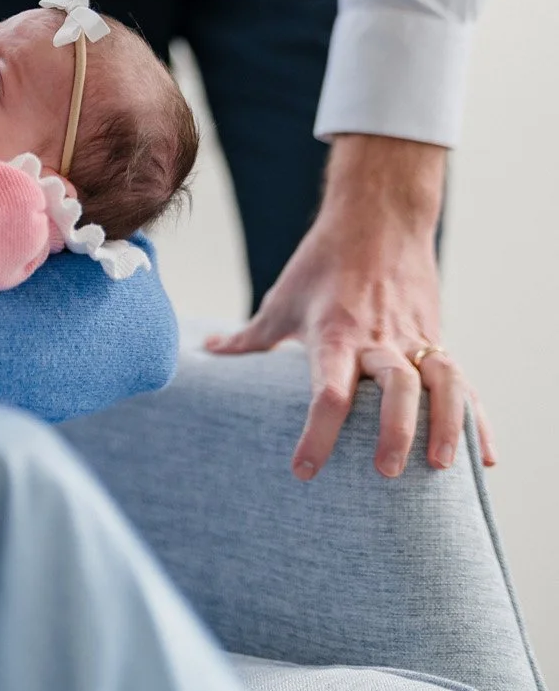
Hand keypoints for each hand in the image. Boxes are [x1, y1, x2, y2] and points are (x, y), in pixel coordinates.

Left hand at [206, 135, 495, 479]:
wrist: (377, 218)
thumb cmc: (323, 263)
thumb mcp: (283, 299)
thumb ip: (251, 338)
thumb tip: (209, 354)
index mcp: (334, 333)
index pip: (327, 390)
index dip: (317, 433)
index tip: (305, 472)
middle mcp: (378, 338)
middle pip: (393, 386)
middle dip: (393, 430)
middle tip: (385, 472)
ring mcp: (414, 338)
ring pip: (441, 381)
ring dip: (445, 424)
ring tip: (441, 468)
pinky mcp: (438, 338)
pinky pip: (463, 381)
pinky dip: (476, 420)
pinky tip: (482, 459)